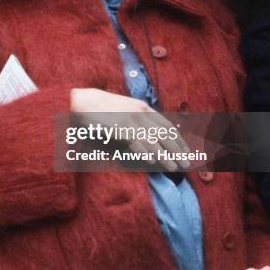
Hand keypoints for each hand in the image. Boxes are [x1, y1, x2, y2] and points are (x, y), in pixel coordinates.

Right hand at [70, 88, 190, 169]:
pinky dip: (145, 152)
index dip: (179, 140)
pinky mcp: (119, 127)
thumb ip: (139, 120)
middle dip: (177, 150)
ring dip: (165, 156)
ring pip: (153, 141)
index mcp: (143, 107)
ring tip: (173, 168)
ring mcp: (130, 119)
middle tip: (186, 164)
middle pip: (164, 134)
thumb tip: (153, 137)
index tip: (186, 152)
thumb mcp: (126, 109)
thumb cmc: (104, 109)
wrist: (83, 101)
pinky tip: (152, 162)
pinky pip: (136, 142)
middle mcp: (140, 112)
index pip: (167, 125)